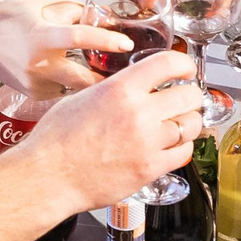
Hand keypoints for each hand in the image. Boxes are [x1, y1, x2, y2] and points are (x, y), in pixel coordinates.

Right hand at [0, 0, 128, 95]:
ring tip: (104, 73)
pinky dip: (72, 84)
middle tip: (127, 75)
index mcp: (41, 36)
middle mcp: (39, 64)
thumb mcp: (41, 6)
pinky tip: (71, 74)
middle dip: (108, 80)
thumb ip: (74, 11)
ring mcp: (36, 83)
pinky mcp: (34, 95)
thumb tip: (105, 16)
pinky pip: (63, 91)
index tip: (126, 43)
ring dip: (92, 82)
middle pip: (84, 78)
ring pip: (76, 87)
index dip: (105, 41)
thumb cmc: (6, 19)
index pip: (79, 38)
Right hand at [3, 50, 202, 215]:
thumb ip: (114, 90)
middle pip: (189, 95)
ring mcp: (147, 143)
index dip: (184, 64)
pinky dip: (182, 147)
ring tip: (181, 122)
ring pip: (192, 125)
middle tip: (186, 98)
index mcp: (121, 89)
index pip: (169, 63)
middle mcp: (139, 113)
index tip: (186, 69)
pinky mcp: (150, 169)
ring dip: (190, 121)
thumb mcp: (83, 97)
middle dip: (190, 95)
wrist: (49, 176)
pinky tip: (173, 145)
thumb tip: (132, 87)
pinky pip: (184, 153)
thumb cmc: (56, 140)